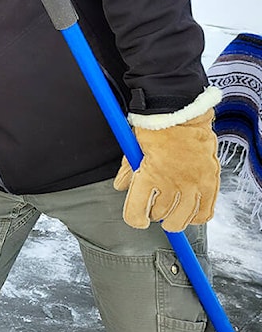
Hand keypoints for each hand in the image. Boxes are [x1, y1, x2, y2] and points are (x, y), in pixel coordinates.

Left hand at [114, 90, 220, 231]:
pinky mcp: (209, 180)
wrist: (180, 112)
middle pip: (160, 216)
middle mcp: (172, 183)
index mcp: (149, 176)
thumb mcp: (133, 147)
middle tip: (153, 209)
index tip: (136, 218)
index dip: (135, 219)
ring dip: (174, 218)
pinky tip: (189, 212)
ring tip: (170, 213)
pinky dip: (196, 216)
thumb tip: (121, 186)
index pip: (137, 211)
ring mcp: (193, 183)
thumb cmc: (155, 126)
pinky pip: (205, 211)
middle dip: (154, 214)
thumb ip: (128, 170)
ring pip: (182, 219)